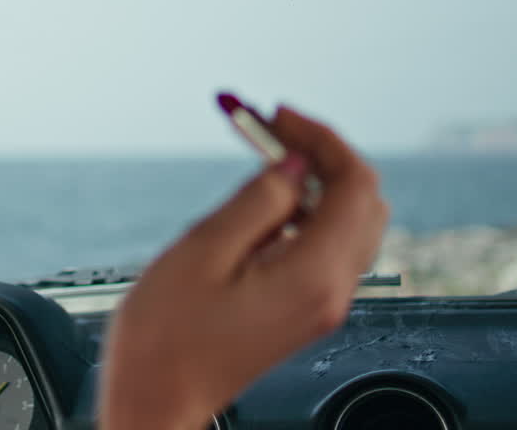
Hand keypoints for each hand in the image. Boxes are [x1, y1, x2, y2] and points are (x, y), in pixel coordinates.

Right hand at [99, 106, 387, 429]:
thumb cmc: (165, 339)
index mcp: (313, 275)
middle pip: (361, 200)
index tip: (277, 115)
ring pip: (347, 222)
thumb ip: (257, 202)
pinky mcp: (303, 311)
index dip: (321, 138)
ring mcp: (320, 305)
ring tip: (260, 159)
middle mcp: (330, 292)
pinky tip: (260, 205)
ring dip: (314, 181)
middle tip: (269, 129)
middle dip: (321, 154)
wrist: (155, 402)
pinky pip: (324, 247)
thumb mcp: (202, 252)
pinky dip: (305, 211)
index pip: (352, 184)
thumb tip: (291, 165)